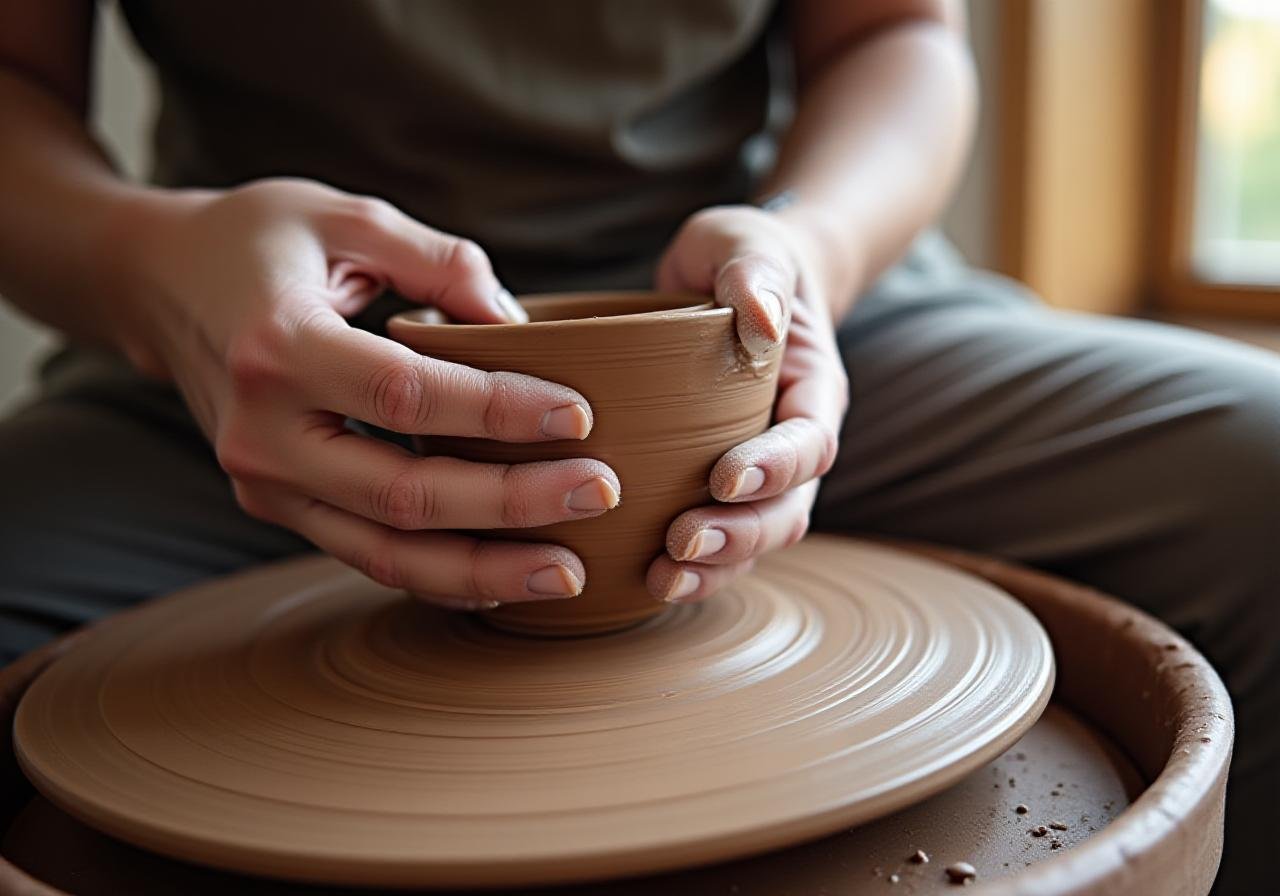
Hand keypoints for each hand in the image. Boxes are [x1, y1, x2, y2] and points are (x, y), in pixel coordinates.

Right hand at [115, 178, 619, 608]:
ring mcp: (264, 483)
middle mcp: (264, 432)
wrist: (157, 287)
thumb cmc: (257, 241)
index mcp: (279, 347)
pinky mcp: (277, 506)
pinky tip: (503, 582)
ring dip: (483, 568)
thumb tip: (519, 323)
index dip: (497, 411)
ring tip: (568, 572)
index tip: (580, 413)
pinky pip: (365, 555)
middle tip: (599, 491)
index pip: (407, 395)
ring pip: (386, 550)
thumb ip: (439, 261)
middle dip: (512, 502)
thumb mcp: (345, 217)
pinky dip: (437, 576)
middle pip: (404, 492)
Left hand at [647, 205, 849, 601]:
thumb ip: (756, 270)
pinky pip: (717, 539)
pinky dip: (689, 566)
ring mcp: (760, 472)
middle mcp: (793, 441)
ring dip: (714, 567)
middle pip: (787, 510)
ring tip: (661, 579)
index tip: (723, 477)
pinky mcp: (717, 488)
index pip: (810, 442)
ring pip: (755, 540)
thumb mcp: (745, 243)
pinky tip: (641, 581)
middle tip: (681, 544)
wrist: (736, 281)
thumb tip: (762, 321)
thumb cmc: (739, 258)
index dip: (774, 468)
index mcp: (812, 389)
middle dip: (740, 536)